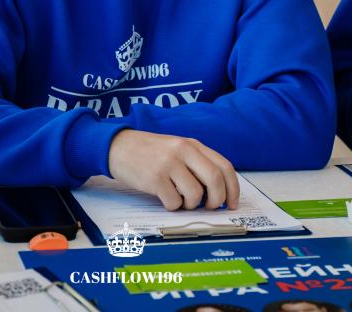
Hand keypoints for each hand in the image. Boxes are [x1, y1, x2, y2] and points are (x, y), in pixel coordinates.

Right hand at [108, 129, 238, 211]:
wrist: (118, 146)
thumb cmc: (150, 152)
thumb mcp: (176, 148)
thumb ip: (197, 163)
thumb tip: (219, 191)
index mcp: (192, 144)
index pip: (224, 166)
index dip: (233, 189)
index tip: (232, 203)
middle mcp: (183, 151)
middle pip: (215, 180)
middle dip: (217, 200)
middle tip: (209, 207)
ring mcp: (169, 164)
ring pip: (195, 194)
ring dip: (191, 205)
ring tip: (179, 199)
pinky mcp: (155, 178)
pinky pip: (174, 202)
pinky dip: (173, 206)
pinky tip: (164, 197)